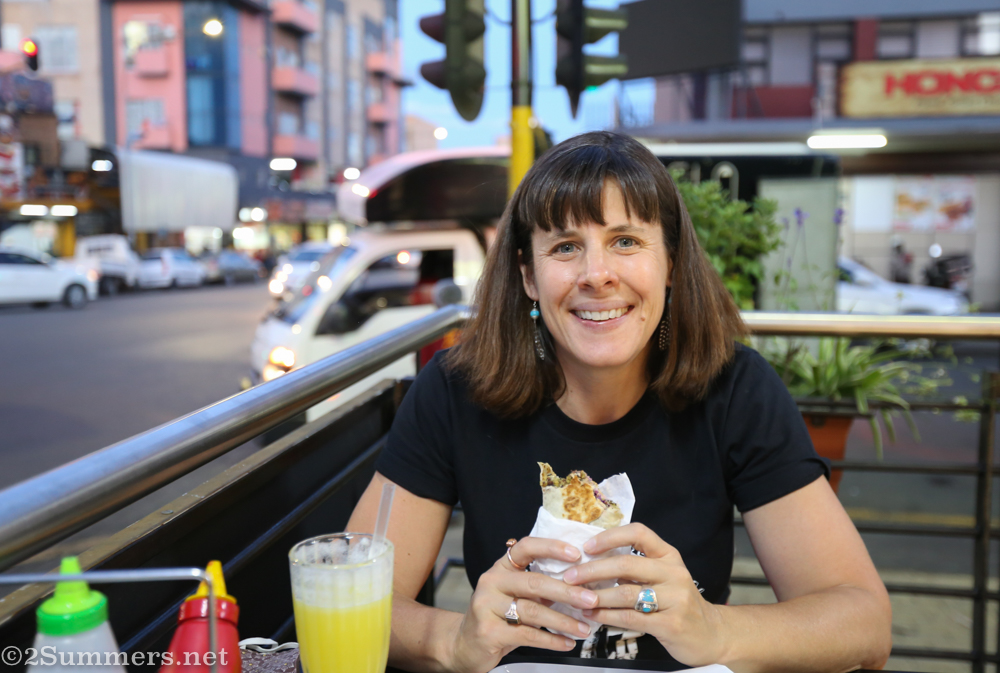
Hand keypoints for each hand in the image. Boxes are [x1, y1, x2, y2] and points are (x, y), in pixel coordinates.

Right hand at [445, 537, 599, 672]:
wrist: (464, 645)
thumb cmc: (497, 617)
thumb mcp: (514, 596)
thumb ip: (537, 588)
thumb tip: (578, 586)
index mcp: (500, 568)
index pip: (525, 548)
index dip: (551, 548)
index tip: (576, 554)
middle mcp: (491, 582)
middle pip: (534, 582)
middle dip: (567, 591)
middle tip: (591, 599)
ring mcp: (487, 606)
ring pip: (533, 611)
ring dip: (563, 620)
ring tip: (584, 627)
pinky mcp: (488, 631)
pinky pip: (528, 634)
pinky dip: (551, 640)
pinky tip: (567, 642)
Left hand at [562, 523, 727, 666]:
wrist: (712, 634)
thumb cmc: (677, 602)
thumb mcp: (662, 577)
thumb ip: (635, 568)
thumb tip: (590, 561)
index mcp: (668, 555)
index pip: (639, 532)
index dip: (610, 536)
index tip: (587, 547)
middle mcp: (674, 572)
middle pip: (626, 563)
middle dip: (592, 570)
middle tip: (569, 577)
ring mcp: (675, 598)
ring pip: (626, 593)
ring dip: (597, 597)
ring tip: (577, 600)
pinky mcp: (672, 624)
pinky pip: (631, 618)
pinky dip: (607, 617)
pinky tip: (593, 616)